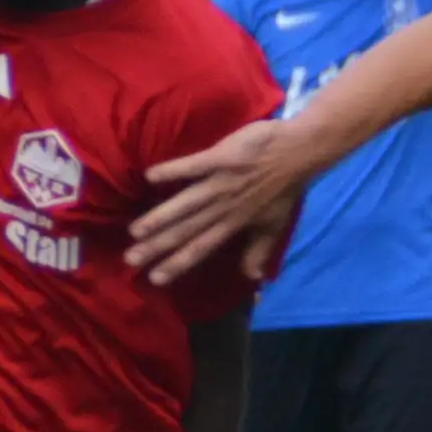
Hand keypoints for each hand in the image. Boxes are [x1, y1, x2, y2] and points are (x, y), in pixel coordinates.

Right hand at [132, 117, 308, 288]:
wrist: (299, 152)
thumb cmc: (285, 189)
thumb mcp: (274, 226)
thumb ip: (258, 251)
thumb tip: (251, 279)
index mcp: (233, 224)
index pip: (200, 249)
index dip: (177, 264)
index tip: (154, 279)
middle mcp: (223, 208)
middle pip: (186, 230)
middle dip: (158, 247)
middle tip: (131, 259)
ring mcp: (221, 182)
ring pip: (185, 204)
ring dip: (160, 217)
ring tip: (136, 230)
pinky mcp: (221, 158)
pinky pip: (193, 166)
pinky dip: (173, 171)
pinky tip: (150, 177)